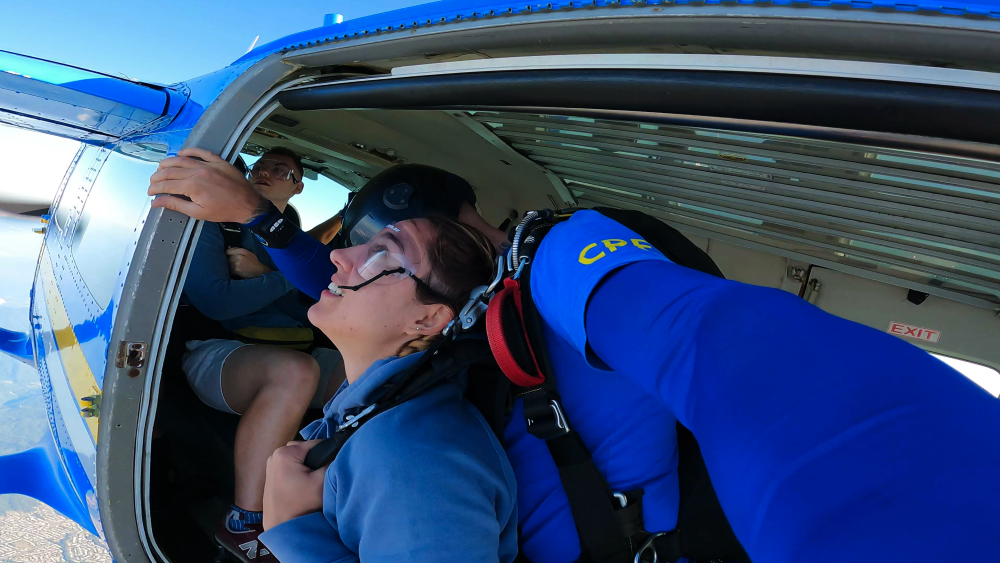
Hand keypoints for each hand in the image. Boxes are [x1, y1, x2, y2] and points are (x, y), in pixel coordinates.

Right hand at [148, 148, 265, 222]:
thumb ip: (176, 205)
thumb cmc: (223, 211)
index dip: (155, 188)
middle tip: (153, 182)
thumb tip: (156, 202)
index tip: (150, 192)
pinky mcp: (218, 161)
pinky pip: (200, 152)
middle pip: (170, 170)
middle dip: (158, 176)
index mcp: (192, 186)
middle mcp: (198, 172)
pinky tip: (180, 153)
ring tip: (161, 168)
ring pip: (182, 159)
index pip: (166, 184)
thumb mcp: (198, 212)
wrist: (248, 205)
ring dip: (168, 163)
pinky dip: (189, 151)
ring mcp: (208, 164)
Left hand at [226, 247, 272, 278]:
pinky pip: (230, 270)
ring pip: (229, 264)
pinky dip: (233, 270)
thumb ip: (237, 249)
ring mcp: (237, 264)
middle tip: (236, 262)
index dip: (229, 253)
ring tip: (237, 266)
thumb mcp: (247, 252)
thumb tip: (228, 247)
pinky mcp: (236, 270)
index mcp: (242, 251)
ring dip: (231, 265)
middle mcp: (238, 257)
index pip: (228, 251)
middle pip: (228, 258)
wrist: (259, 270)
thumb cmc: (254, 261)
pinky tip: (238, 270)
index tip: (231, 255)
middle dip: (231, 260)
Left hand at [263, 440, 325, 529]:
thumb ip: (331, 461)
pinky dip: (297, 474)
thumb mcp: (322, 481)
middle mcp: (273, 455)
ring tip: (311, 483)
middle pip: (304, 451)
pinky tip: (302, 487)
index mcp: (285, 453)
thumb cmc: (302, 504)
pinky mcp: (270, 477)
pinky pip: (289, 468)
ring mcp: (270, 466)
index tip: (330, 467)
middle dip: (314, 461)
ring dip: (306, 468)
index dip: (326, 454)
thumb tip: (337, 451)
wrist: (283, 528)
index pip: (315, 444)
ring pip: (297, 460)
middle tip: (319, 477)